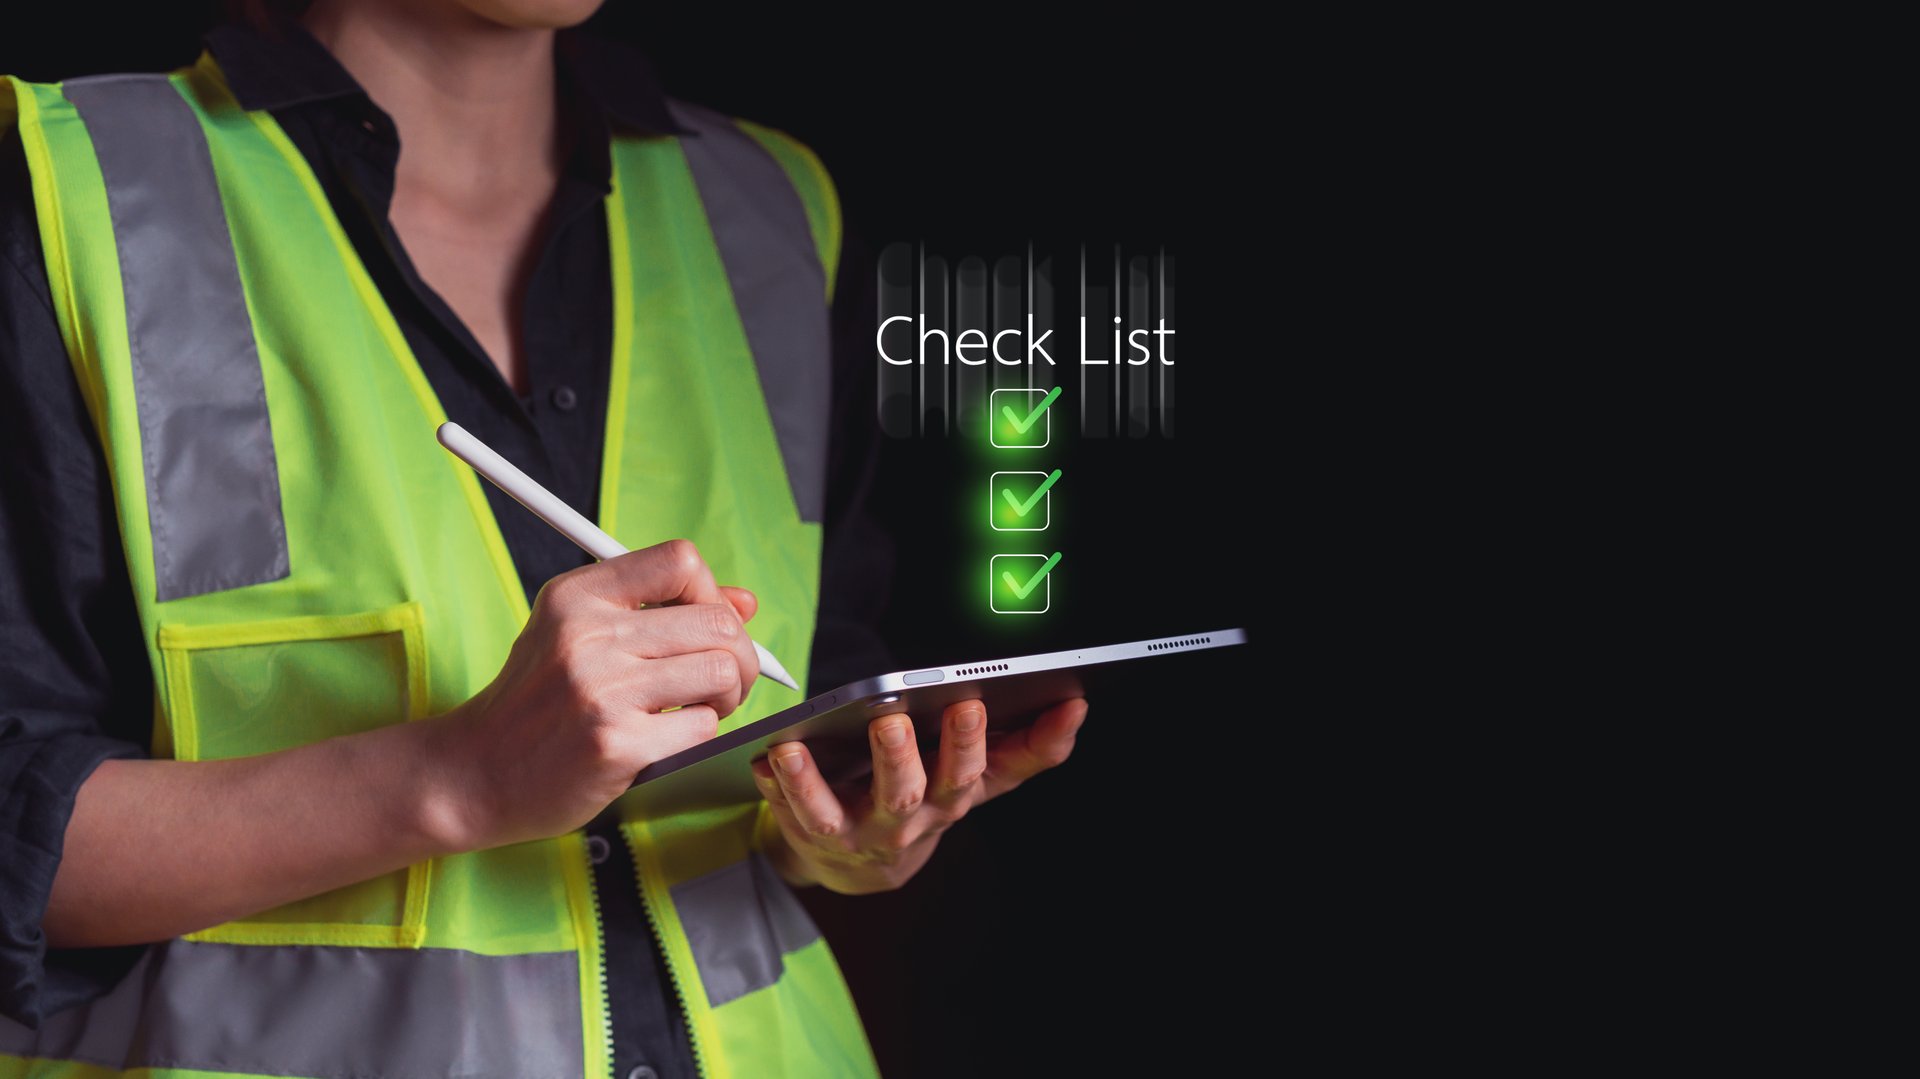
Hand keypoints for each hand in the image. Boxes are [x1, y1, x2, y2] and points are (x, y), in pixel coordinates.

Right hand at [422, 539, 758, 850]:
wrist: (475, 773)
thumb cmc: (536, 702)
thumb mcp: (578, 634)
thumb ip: (660, 609)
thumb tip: (745, 601)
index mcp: (577, 596)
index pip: (680, 560)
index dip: (710, 593)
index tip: (702, 625)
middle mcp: (587, 635)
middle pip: (718, 622)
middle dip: (737, 655)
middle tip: (716, 681)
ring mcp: (602, 691)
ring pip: (722, 672)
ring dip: (724, 697)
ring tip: (693, 709)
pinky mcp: (617, 744)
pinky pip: (704, 726)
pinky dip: (699, 734)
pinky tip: (666, 738)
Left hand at [751, 697, 1088, 893]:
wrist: (862, 862)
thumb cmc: (926, 796)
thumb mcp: (979, 776)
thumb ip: (1027, 746)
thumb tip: (1077, 704)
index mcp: (952, 798)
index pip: (977, 773)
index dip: (980, 744)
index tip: (974, 703)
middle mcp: (908, 823)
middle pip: (909, 793)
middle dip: (901, 758)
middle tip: (893, 720)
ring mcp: (856, 836)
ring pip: (834, 814)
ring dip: (812, 783)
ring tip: (794, 747)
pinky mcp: (812, 838)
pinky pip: (787, 815)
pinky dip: (774, 788)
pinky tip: (763, 755)